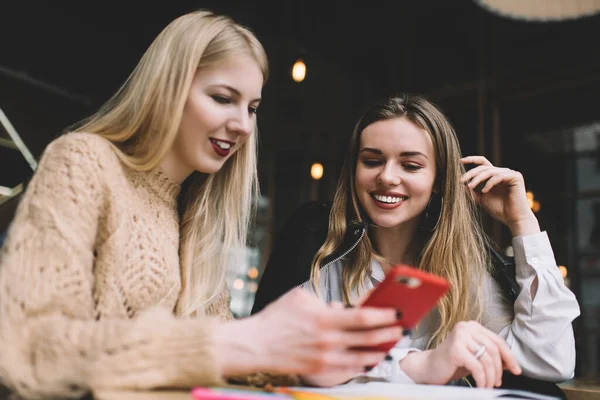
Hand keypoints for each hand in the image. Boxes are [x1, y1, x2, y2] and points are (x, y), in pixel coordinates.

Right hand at [218, 290, 402, 378]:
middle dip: (388, 333)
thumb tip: (343, 307)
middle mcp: (328, 340)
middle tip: (402, 328)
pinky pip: (348, 368)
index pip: (363, 316)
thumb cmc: (276, 318)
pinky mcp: (320, 370)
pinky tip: (371, 359)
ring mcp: (325, 358)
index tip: (397, 311)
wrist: (256, 345)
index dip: (384, 315)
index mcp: (324, 318)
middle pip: (368, 338)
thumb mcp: (301, 298)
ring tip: (391, 344)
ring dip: (380, 350)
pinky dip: (363, 364)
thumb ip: (325, 301)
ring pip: (362, 357)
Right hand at [401, 321, 520, 387]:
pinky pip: (477, 367)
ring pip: (487, 360)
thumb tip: (511, 364)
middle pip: (494, 350)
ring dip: (490, 377)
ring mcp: (460, 336)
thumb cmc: (451, 363)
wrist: (428, 368)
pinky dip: (482, 380)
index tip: (516, 370)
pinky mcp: (456, 349)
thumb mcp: (474, 357)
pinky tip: (480, 386)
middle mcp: (466, 327)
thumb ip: (490, 356)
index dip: (509, 357)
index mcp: (472, 326)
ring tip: (488, 386)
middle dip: (499, 370)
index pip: (497, 341)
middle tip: (497, 382)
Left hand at [460, 156, 539, 236]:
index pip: (483, 163)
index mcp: (495, 176)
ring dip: (477, 179)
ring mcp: (510, 174)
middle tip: (461, 180)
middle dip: (471, 173)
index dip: (472, 160)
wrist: (513, 219)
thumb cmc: (499, 209)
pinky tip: (484, 191)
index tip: (461, 161)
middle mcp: (503, 173)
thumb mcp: (481, 198)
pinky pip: (499, 176)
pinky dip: (489, 183)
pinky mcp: (516, 177)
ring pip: (489, 171)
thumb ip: (473, 191)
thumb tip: (462, 184)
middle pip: (483, 167)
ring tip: (470, 187)